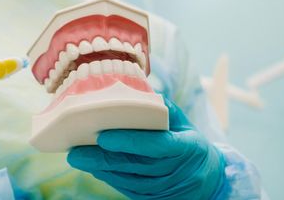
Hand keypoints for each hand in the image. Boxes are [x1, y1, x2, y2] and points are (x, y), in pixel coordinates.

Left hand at [67, 98, 225, 198]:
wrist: (209, 180)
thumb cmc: (190, 143)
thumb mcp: (185, 124)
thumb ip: (164, 109)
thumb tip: (137, 93)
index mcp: (187, 147)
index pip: (156, 145)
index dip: (129, 141)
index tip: (103, 136)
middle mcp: (175, 171)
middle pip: (134, 165)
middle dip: (101, 158)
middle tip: (75, 150)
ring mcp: (164, 188)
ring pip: (127, 179)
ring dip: (100, 169)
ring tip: (77, 156)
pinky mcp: (154, 199)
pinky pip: (127, 188)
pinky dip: (108, 177)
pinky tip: (93, 167)